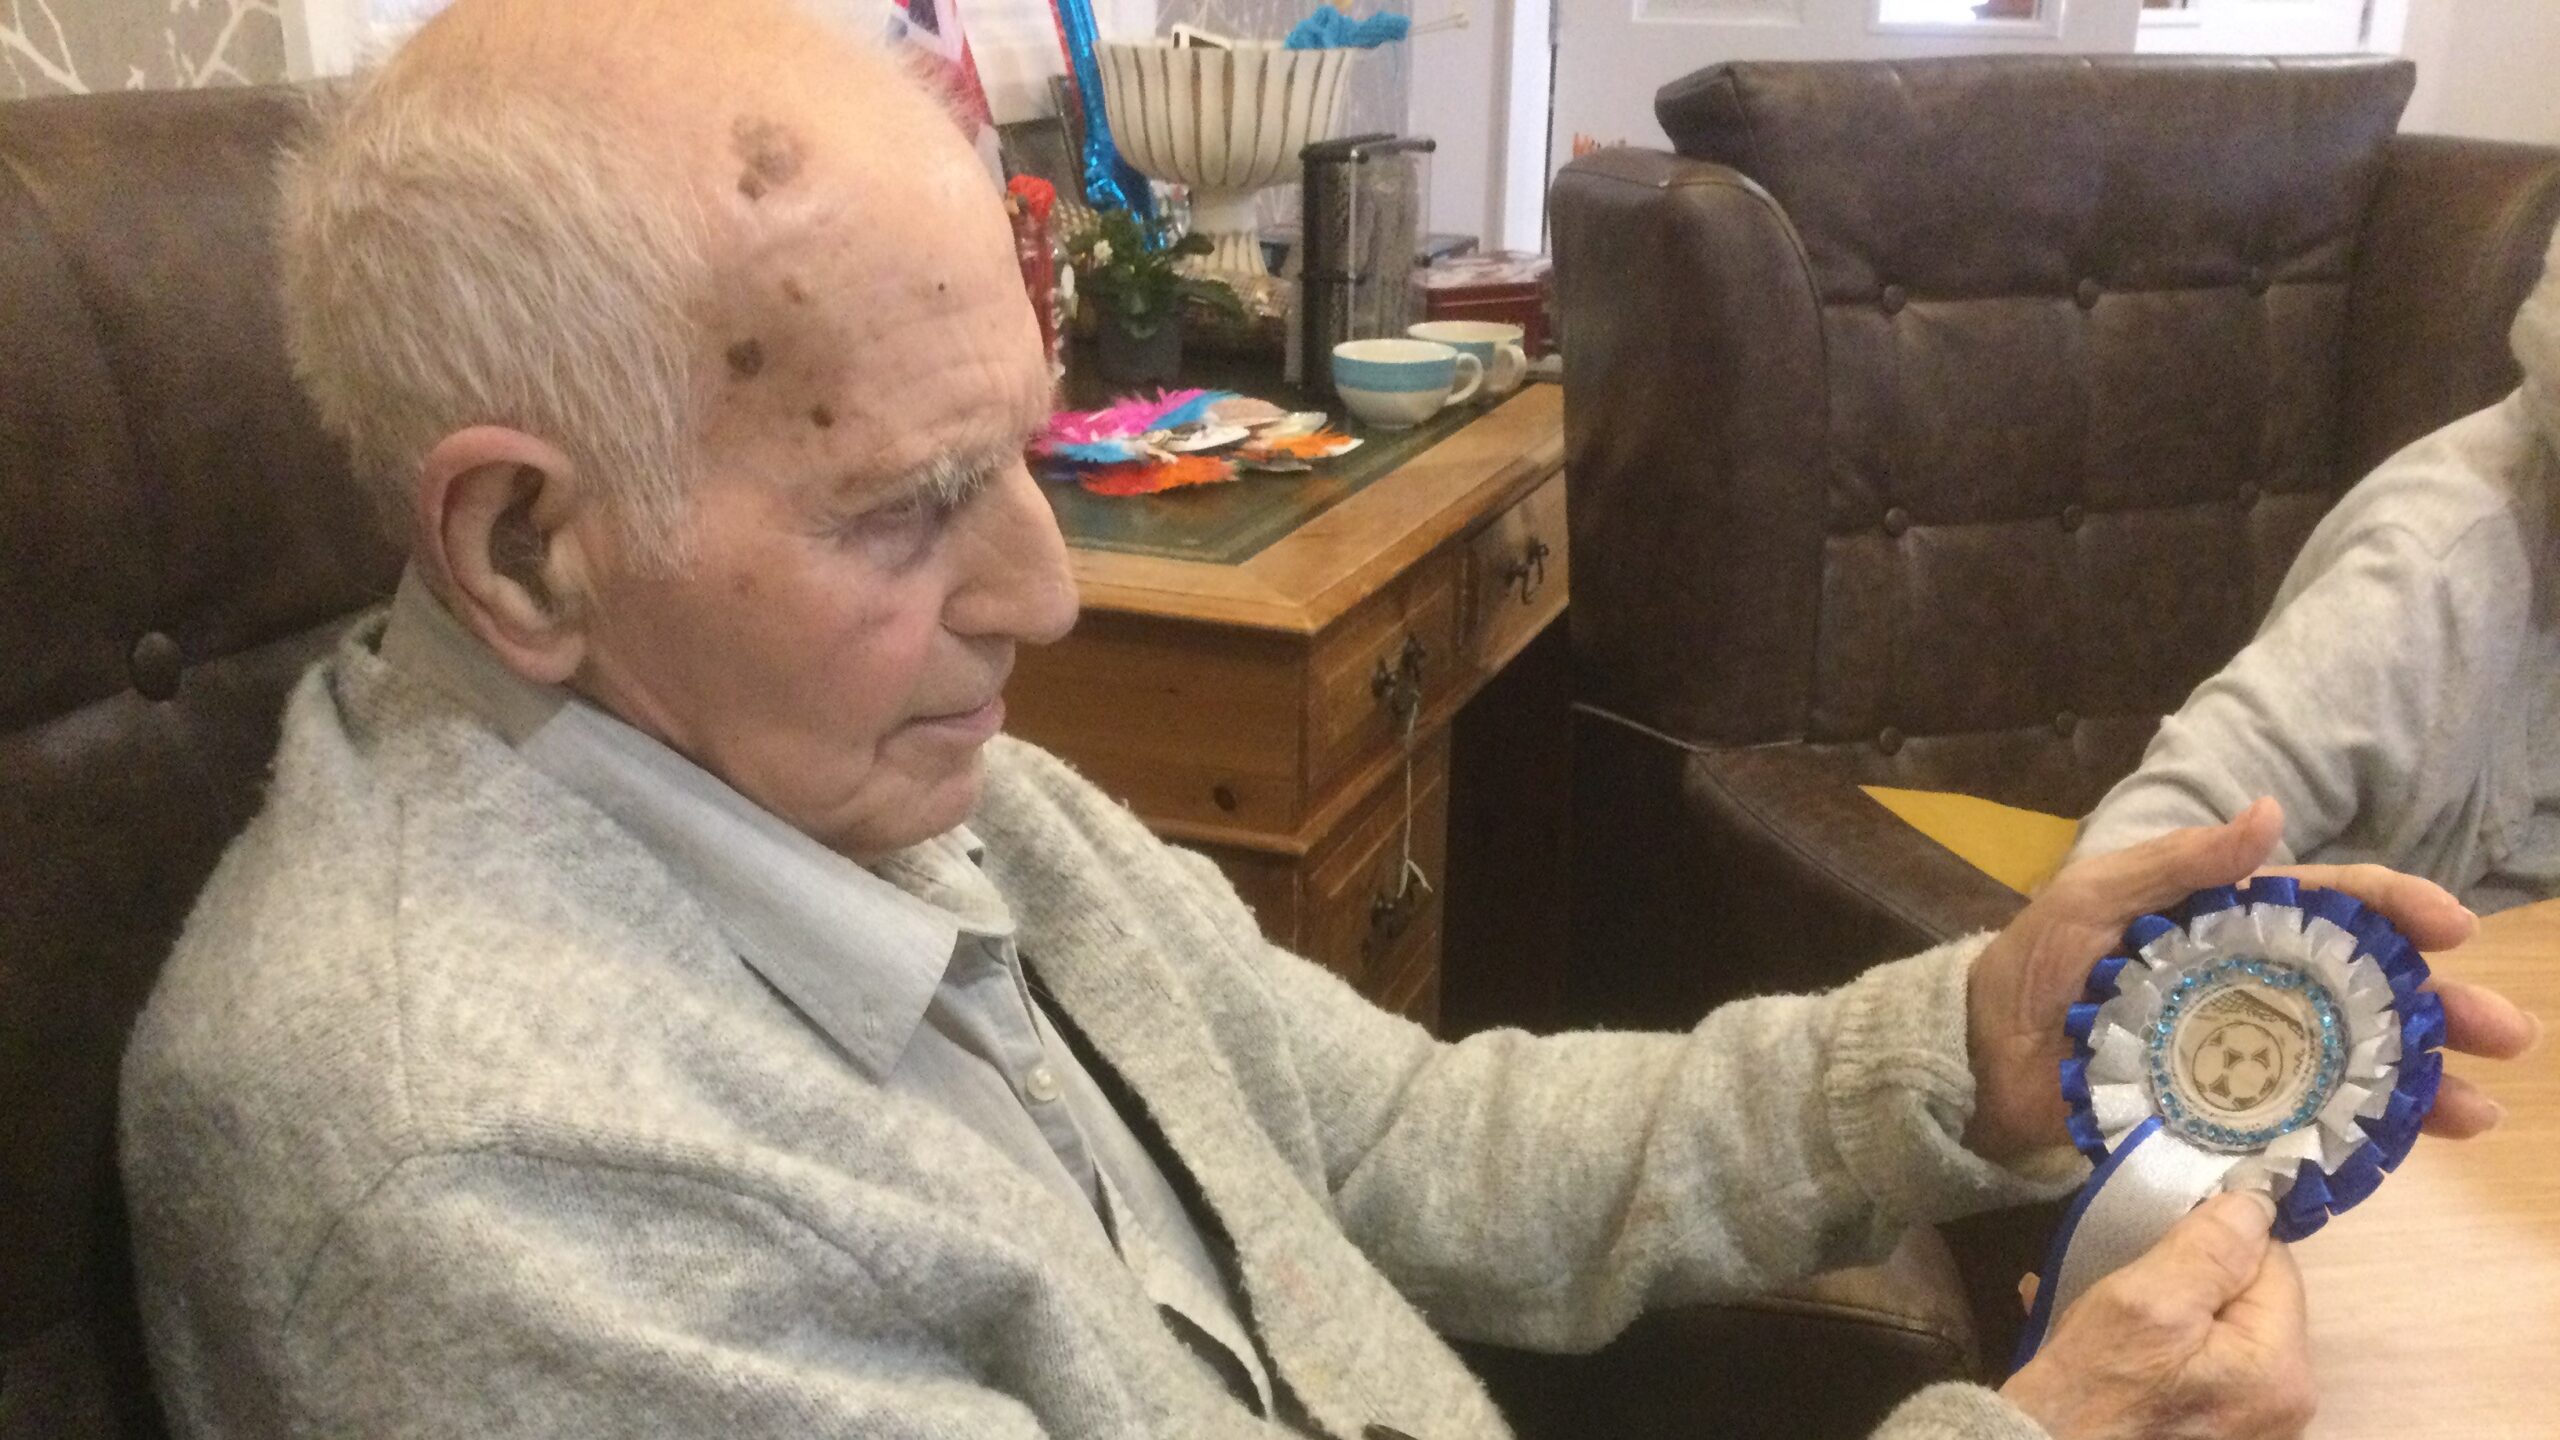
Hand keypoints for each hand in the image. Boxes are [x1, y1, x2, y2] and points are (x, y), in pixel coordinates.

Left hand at [1963, 797, 2536, 1162]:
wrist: (1976, 1060)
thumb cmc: (2032, 966)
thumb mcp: (2092, 897)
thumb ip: (2178, 861)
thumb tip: (2272, 813)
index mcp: (2226, 925)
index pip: (2328, 908)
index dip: (2394, 910)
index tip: (2452, 927)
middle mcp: (2249, 989)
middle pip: (2362, 994)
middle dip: (2439, 1009)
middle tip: (2504, 1032)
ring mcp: (2241, 1058)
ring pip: (2350, 1067)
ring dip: (2421, 1085)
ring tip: (2480, 1109)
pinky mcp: (2220, 1117)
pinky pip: (2303, 1126)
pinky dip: (2359, 1139)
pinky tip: (2408, 1151)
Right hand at [2003, 1191, 2310, 1439]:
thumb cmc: (2094, 1384)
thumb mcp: (2145, 1300)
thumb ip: (2209, 1247)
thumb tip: (2257, 1201)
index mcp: (2281, 1368)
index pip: (2272, 1262)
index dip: (2214, 1242)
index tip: (2157, 1245)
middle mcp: (2285, 1407)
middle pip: (2248, 1302)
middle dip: (2190, 1281)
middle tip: (2127, 1284)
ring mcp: (2251, 1428)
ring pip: (2220, 1335)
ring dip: (2170, 1313)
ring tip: (2110, 1315)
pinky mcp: (2217, 1436)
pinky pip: (2202, 1371)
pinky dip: (2161, 1351)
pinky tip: (2113, 1348)